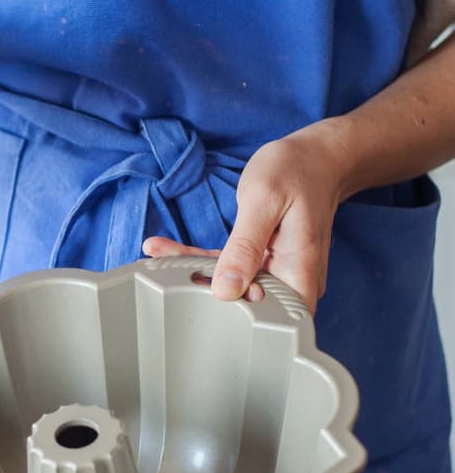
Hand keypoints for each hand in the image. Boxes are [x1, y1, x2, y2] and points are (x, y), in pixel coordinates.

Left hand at [143, 120, 348, 313]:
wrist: (315, 157)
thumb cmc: (296, 171)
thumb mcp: (264, 201)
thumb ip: (245, 246)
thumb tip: (227, 289)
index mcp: (300, 271)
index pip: (268, 315)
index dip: (231, 314)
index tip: (193, 295)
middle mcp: (292, 279)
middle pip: (244, 300)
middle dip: (200, 288)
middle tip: (162, 271)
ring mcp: (277, 272)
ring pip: (230, 283)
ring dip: (193, 270)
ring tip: (156, 255)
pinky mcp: (263, 261)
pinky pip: (229, 267)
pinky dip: (200, 258)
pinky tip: (168, 250)